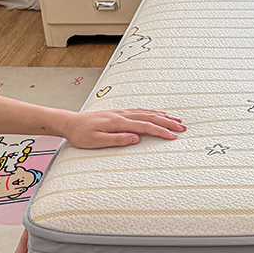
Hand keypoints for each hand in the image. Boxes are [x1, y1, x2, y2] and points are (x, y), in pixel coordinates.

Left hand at [59, 109, 185, 148]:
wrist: (70, 122)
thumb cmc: (81, 134)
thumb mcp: (96, 141)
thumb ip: (117, 139)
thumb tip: (136, 138)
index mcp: (119, 122)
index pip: (145, 126)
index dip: (161, 131)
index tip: (173, 136)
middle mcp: (123, 115)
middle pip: (151, 117)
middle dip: (168, 123)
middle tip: (183, 128)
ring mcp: (122, 112)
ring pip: (148, 113)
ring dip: (164, 116)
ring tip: (177, 120)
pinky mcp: (120, 113)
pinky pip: (142, 111)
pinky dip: (154, 112)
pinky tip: (160, 114)